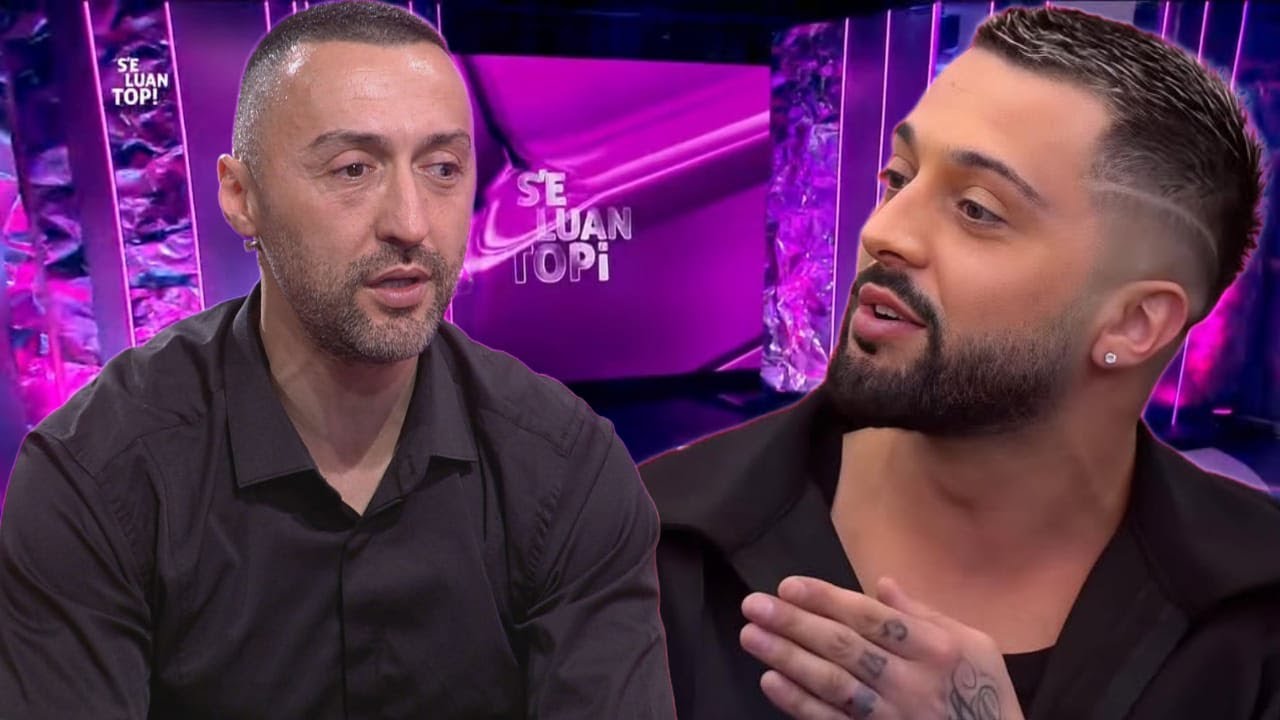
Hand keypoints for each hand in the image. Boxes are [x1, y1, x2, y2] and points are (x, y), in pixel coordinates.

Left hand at [739, 576, 1024, 719]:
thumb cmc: (985, 695)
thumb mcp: (975, 646)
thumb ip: (925, 614)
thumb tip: (882, 584)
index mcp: (935, 649)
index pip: (871, 619)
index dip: (827, 600)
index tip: (788, 586)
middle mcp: (912, 682)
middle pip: (845, 648)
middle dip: (795, 624)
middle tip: (754, 604)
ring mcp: (892, 716)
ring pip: (833, 684)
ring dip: (788, 659)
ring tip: (752, 636)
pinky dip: (800, 703)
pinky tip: (771, 681)